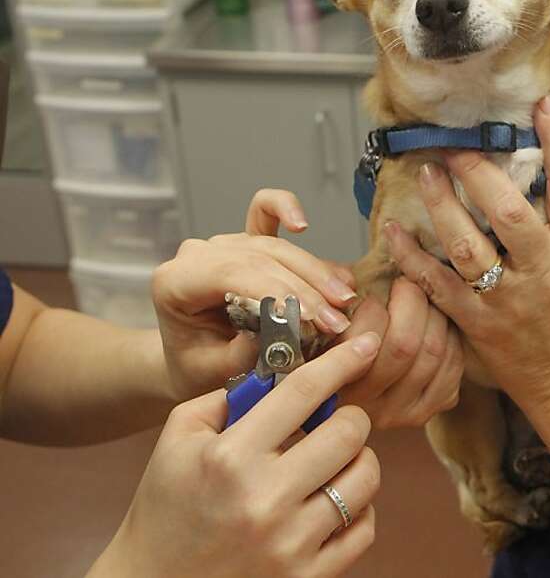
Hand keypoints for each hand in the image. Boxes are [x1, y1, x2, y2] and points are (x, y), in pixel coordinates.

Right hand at [89, 333, 382, 577]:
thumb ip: (230, 397)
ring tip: (333, 464)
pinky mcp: (308, 577)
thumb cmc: (167, 507)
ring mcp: (290, 544)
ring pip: (364, 479)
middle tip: (336, 422)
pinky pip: (364, 528)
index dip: (342, 362)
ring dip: (358, 461)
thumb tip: (282, 371)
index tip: (365, 344)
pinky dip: (357, 509)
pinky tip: (331, 502)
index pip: (303, 393)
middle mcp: (264, 500)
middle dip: (350, 418)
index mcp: (230, 458)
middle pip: (349, 434)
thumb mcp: (178, 440)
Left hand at [153, 189, 359, 401]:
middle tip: (336, 320)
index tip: (312, 317)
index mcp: (175, 282)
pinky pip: (264, 212)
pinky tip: (301, 222)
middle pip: (260, 258)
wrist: (190, 364)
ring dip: (314, 272)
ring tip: (343, 299)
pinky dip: (284, 209)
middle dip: (304, 288)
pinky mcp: (246, 241)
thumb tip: (285, 328)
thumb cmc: (198, 368)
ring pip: (276, 246)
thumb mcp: (215, 372)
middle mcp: (198, 255)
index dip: (276, 290)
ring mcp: (223, 244)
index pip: (231, 273)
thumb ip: (246, 351)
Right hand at [336, 277, 464, 427]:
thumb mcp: (318, 326)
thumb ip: (328, 304)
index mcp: (332, 383)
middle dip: (411, 301)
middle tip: (405, 284)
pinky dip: (450, 337)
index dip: (373, 307)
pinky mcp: (428, 411)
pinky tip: (436, 325)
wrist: (346, 399)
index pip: (362, 341)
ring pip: (433, 351)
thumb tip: (349, 282)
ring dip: (434, 315)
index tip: (373, 293)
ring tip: (422, 300)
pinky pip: (451, 365)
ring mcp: (400, 413)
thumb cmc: (329, 349)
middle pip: (404, 345)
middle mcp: (366, 406)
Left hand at [384, 96, 549, 415]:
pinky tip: (394, 228)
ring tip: (426, 171)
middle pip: (508, 211)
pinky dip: (412, 257)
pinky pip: (438, 285)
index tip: (543, 104)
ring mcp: (505, 298)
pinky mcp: (476, 322)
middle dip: (480, 172)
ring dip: (443, 205)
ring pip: (467, 244)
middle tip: (458, 144)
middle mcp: (541, 269)